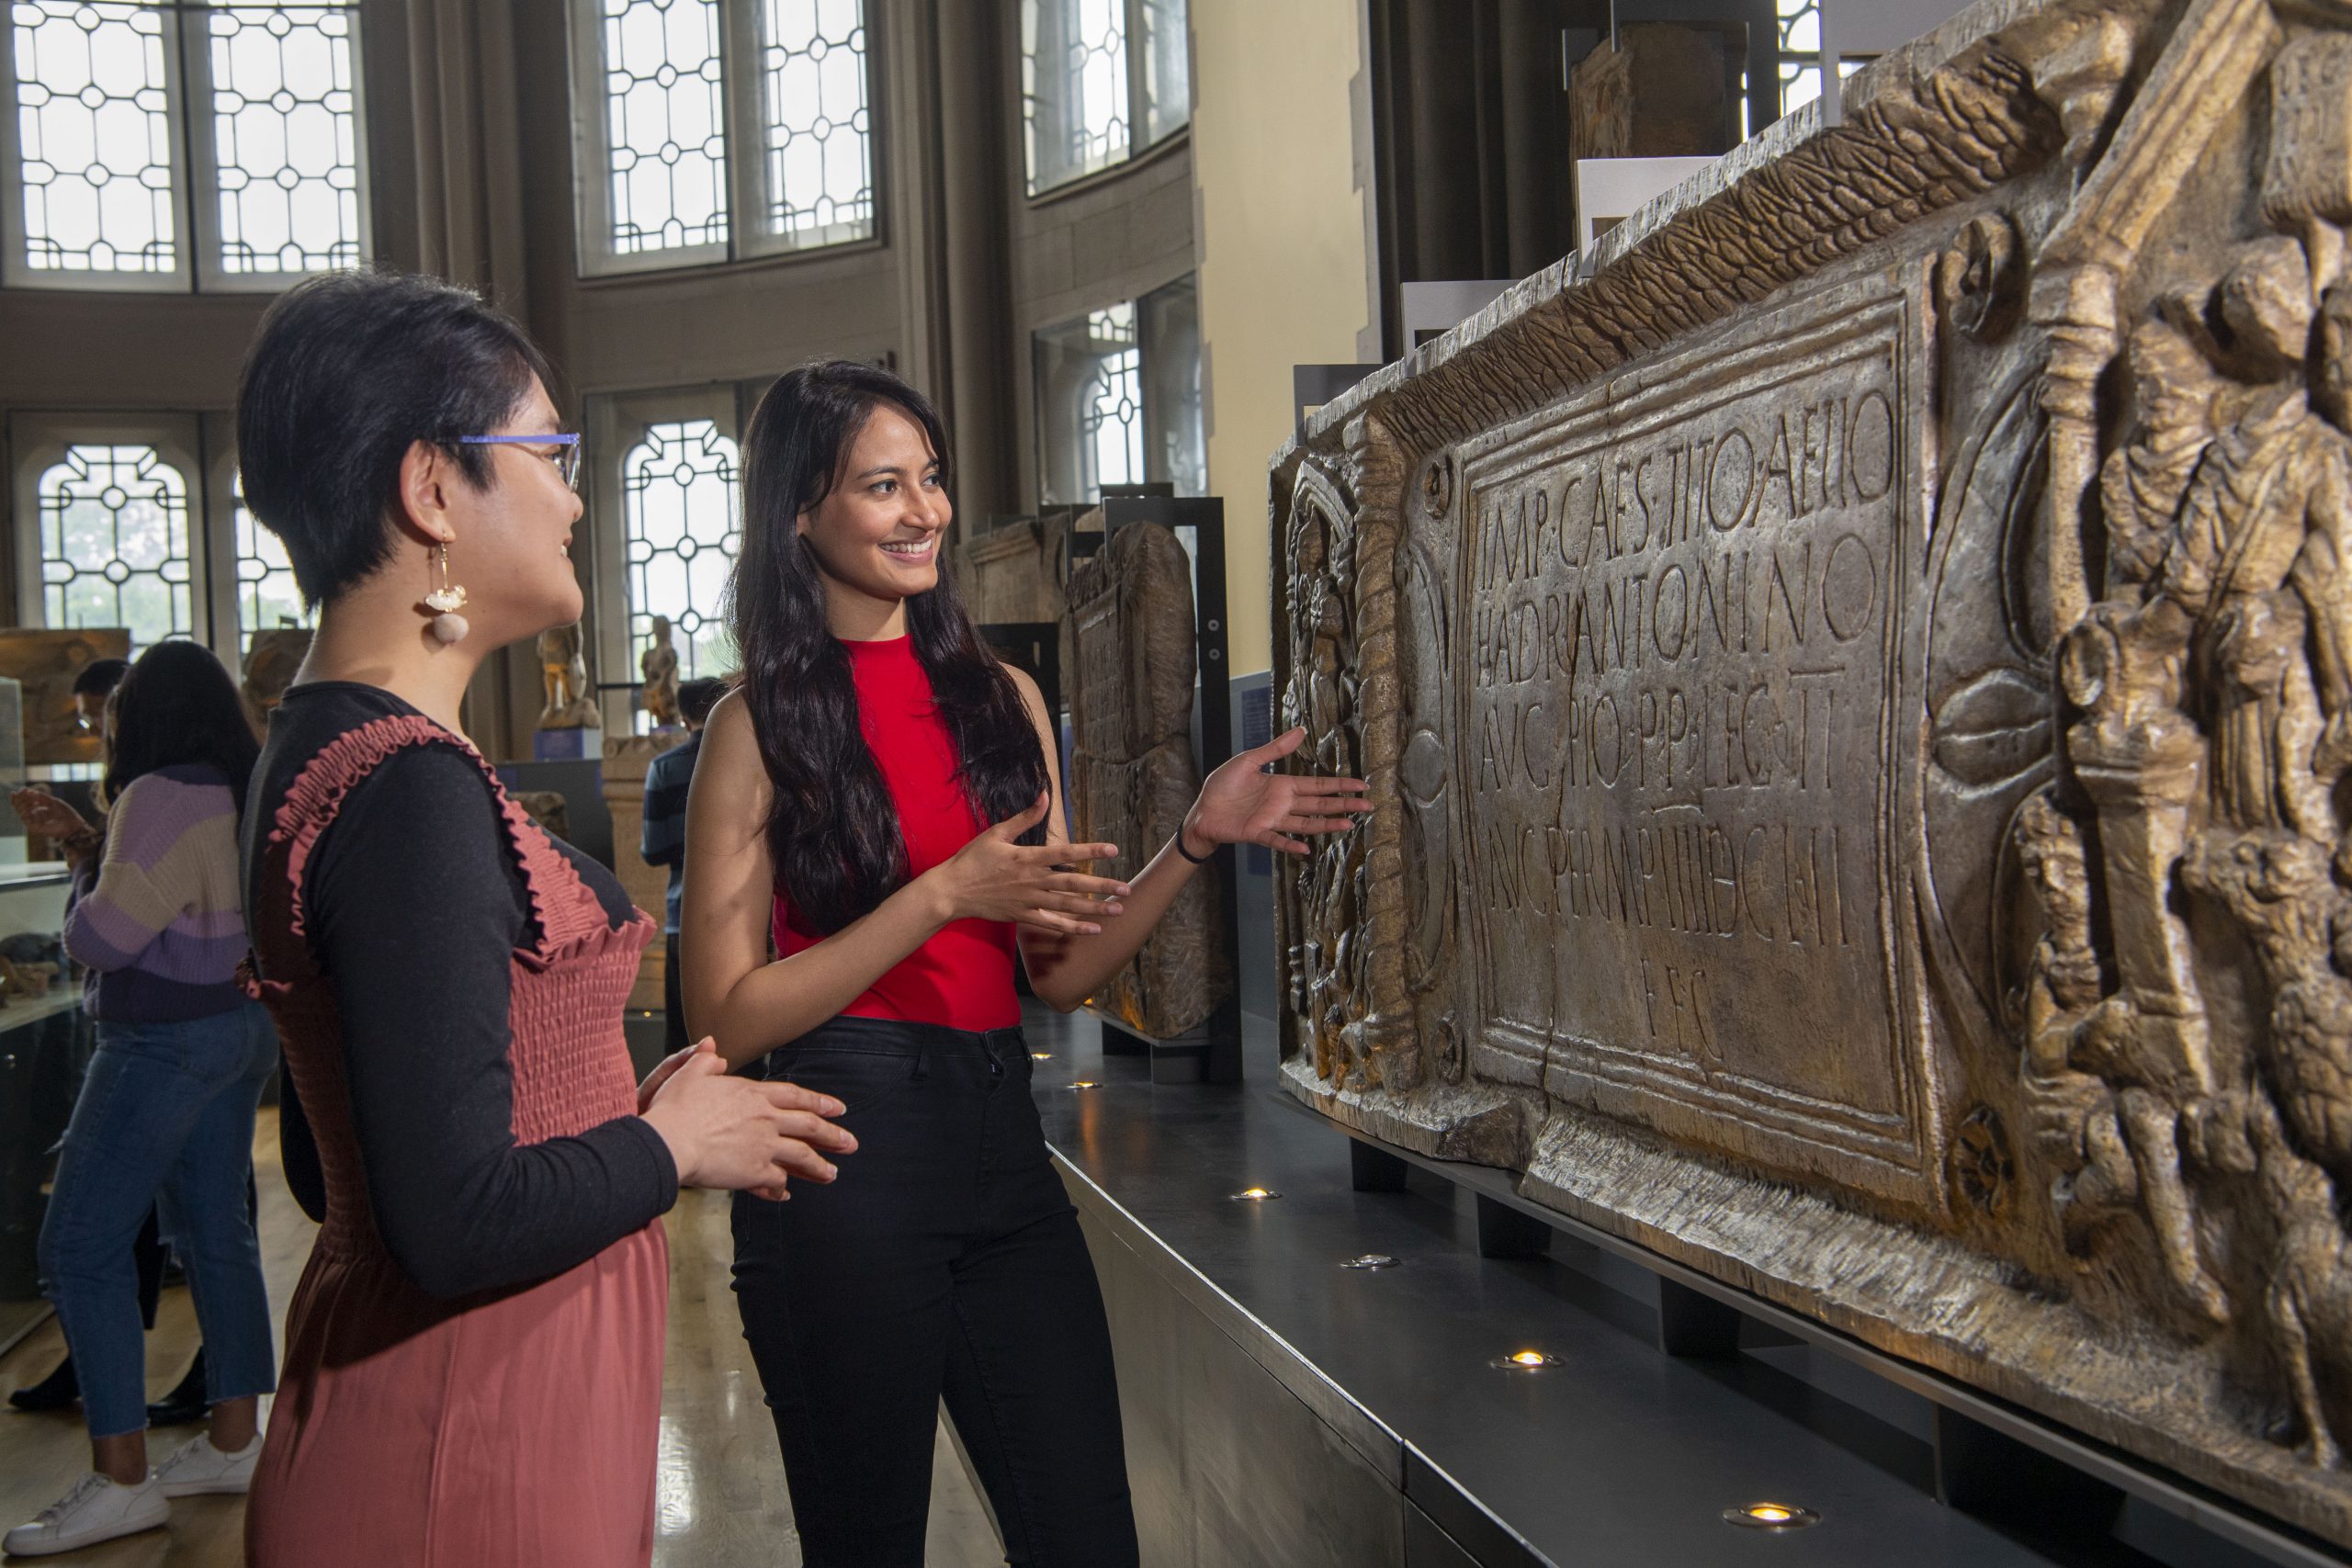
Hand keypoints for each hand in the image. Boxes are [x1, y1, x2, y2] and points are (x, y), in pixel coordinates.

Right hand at [11, 788, 89, 841]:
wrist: (73, 826)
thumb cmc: (66, 813)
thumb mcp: (53, 802)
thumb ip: (41, 797)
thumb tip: (27, 790)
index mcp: (38, 807)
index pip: (25, 801)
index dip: (21, 795)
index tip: (21, 789)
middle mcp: (34, 814)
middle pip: (20, 806)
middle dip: (18, 799)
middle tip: (18, 793)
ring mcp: (34, 821)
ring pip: (21, 812)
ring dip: (20, 805)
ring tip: (23, 799)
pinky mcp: (34, 828)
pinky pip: (25, 820)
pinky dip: (24, 813)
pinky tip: (27, 809)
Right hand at [641, 1049, 856, 1198]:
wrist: (669, 1141)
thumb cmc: (675, 1108)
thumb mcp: (689, 1074)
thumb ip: (704, 1060)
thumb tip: (711, 1045)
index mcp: (753, 1094)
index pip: (796, 1096)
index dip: (819, 1102)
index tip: (838, 1109)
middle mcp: (765, 1119)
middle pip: (809, 1126)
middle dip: (833, 1135)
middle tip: (850, 1143)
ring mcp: (763, 1146)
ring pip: (802, 1156)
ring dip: (819, 1166)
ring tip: (832, 1174)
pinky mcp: (754, 1172)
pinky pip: (776, 1182)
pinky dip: (781, 1189)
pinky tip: (785, 1194)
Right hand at [923, 793, 1130, 935]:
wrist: (951, 891)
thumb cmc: (972, 859)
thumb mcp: (997, 833)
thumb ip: (1025, 817)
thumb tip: (1045, 795)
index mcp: (1027, 858)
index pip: (1065, 853)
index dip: (1090, 851)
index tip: (1113, 850)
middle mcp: (1032, 880)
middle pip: (1073, 883)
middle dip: (1102, 886)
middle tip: (1126, 888)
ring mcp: (1028, 901)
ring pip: (1067, 906)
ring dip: (1094, 909)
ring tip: (1118, 910)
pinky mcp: (1023, 916)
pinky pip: (1052, 924)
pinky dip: (1072, 928)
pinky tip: (1093, 930)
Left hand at [1182, 728, 1371, 856]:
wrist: (1202, 809)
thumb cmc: (1223, 785)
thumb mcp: (1249, 760)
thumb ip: (1275, 749)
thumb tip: (1301, 731)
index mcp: (1283, 785)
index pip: (1318, 785)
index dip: (1341, 785)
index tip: (1362, 785)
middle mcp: (1283, 804)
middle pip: (1320, 804)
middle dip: (1344, 804)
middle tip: (1368, 806)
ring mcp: (1273, 820)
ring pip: (1306, 823)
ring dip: (1326, 825)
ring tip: (1348, 825)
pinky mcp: (1258, 833)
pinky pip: (1277, 840)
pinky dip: (1290, 845)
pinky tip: (1306, 849)